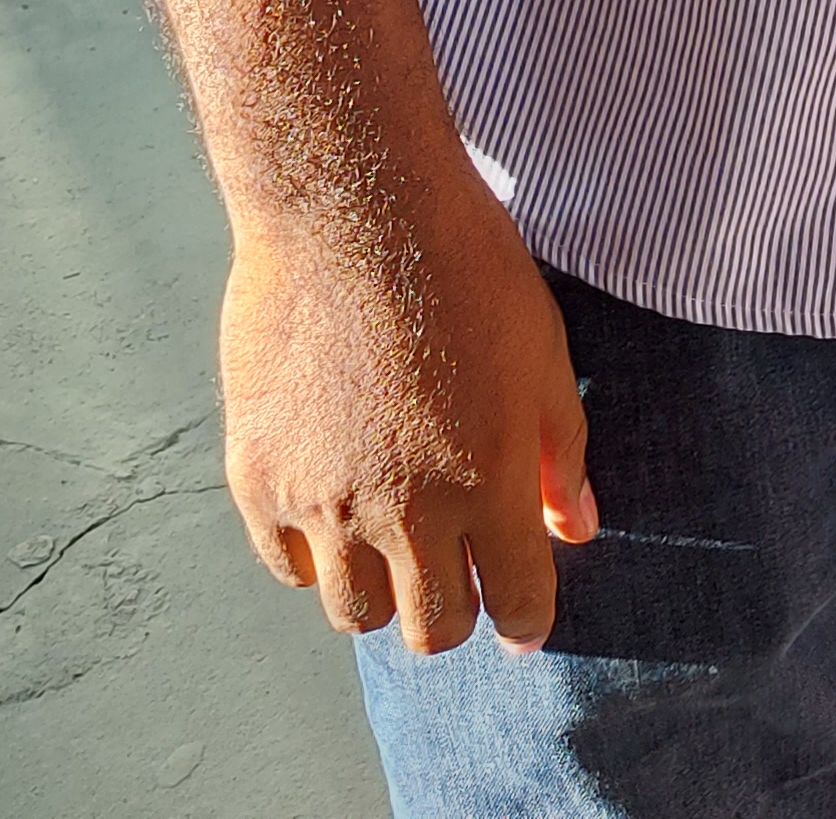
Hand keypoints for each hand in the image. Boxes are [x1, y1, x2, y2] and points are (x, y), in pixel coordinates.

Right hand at [222, 174, 598, 653]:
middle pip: (431, 628)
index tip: (523, 621)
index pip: (516, 602)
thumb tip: (578, 529)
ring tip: (393, 544)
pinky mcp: (257, 477)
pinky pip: (287, 565)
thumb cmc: (465, 268)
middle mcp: (405, 511)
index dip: (527, 620)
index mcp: (489, 484)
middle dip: (456, 614)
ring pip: (354, 614)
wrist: (353, 206)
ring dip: (383, 592)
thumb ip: (561, 456)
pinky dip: (315, 558)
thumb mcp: (542, 356)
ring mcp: (322, 502)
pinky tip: (334, 514)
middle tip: (459, 579)